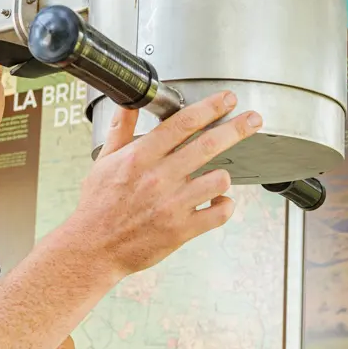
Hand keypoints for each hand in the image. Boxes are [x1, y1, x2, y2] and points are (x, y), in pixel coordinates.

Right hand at [67, 92, 260, 276]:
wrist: (93, 248)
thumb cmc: (97, 206)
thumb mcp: (103, 162)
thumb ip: (121, 130)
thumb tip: (129, 102)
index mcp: (140, 158)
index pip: (182, 123)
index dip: (210, 107)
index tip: (227, 99)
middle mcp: (159, 178)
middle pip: (208, 144)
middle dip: (236, 128)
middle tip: (254, 119)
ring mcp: (172, 205)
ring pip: (219, 179)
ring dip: (224, 175)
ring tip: (218, 175)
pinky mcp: (181, 230)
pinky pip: (219, 214)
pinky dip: (225, 206)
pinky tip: (219, 201)